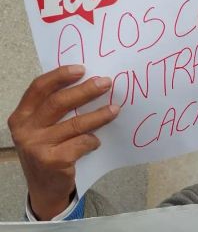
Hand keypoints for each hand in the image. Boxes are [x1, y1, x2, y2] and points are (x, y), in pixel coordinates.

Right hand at [8, 65, 118, 219]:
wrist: (45, 188)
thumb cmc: (49, 150)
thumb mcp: (43, 128)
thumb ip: (56, 110)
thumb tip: (88, 83)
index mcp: (21, 116)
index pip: (39, 88)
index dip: (60, 76)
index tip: (82, 69)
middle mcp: (25, 130)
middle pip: (58, 102)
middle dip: (85, 90)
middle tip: (106, 83)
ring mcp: (37, 146)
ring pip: (74, 123)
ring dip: (98, 115)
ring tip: (115, 109)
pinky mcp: (53, 161)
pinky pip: (81, 143)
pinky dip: (93, 140)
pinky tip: (97, 141)